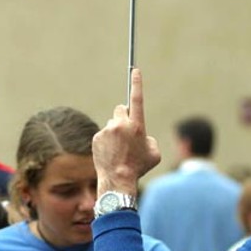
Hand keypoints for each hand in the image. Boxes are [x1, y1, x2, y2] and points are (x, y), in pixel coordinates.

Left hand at [93, 68, 160, 193]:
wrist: (118, 180)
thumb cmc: (139, 167)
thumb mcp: (153, 153)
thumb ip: (149, 139)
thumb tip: (141, 135)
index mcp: (137, 126)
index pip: (137, 99)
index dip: (137, 83)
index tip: (135, 70)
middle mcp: (121, 125)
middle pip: (121, 110)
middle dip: (123, 117)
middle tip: (126, 132)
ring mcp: (107, 130)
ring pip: (112, 124)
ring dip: (115, 132)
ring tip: (118, 150)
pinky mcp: (97, 137)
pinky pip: (103, 134)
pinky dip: (106, 141)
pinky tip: (110, 153)